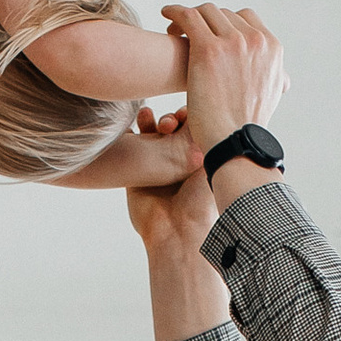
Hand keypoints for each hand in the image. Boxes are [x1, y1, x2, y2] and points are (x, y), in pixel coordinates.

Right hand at [122, 105, 212, 253]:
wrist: (177, 230)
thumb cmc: (201, 199)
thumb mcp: (211, 162)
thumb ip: (207, 135)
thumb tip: (203, 110)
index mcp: (199, 156)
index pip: (193, 124)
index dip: (189, 115)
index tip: (187, 114)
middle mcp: (178, 159)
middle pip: (172, 125)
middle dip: (170, 119)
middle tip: (169, 124)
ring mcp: (156, 165)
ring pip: (151, 131)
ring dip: (149, 119)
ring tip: (147, 116)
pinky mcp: (136, 173)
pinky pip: (131, 144)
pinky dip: (130, 132)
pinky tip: (132, 126)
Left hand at [161, 3, 286, 169]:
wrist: (235, 142)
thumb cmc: (246, 126)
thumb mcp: (271, 95)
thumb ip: (274, 78)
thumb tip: (281, 79)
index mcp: (271, 47)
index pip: (245, 18)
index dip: (225, 21)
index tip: (211, 31)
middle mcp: (254, 39)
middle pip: (224, 14)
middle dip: (205, 20)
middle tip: (187, 31)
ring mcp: (232, 42)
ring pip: (205, 11)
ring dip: (189, 17)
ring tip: (174, 28)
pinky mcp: (208, 49)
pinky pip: (188, 16)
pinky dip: (175, 11)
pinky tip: (166, 14)